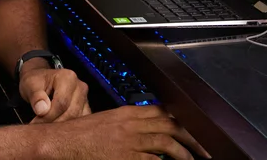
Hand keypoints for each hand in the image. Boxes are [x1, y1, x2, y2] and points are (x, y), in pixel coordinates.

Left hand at [20, 66, 90, 122]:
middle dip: (54, 124)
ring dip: (60, 128)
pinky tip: (55, 130)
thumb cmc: (36, 82)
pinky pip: (80, 124)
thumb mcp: (30, 84)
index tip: (35, 123)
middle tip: (39, 129)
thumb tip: (42, 110)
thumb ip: (36, 96)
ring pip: (76, 120)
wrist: (42, 81)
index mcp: (68, 77)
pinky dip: (67, 129)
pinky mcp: (85, 109)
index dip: (48, 116)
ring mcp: (85, 99)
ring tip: (46, 129)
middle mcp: (80, 87)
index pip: (61, 103)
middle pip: (71, 113)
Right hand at [37, 105, 205, 159]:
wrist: (62, 142)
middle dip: (190, 137)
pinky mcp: (125, 156)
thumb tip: (147, 131)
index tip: (194, 129)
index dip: (182, 120)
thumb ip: (129, 124)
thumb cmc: (82, 135)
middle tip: (203, 148)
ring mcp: (129, 141)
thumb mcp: (108, 122)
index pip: (162, 111)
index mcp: (127, 112)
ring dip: (183, 153)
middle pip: (170, 125)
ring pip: (166, 143)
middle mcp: (131, 124)